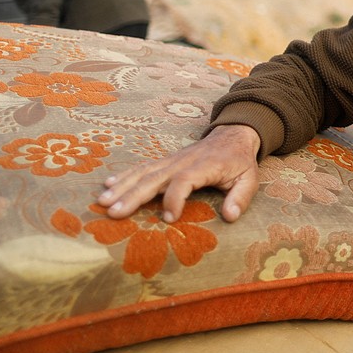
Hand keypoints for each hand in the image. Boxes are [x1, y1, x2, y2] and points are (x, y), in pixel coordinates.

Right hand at [97, 125, 261, 222]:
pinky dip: (125, 175)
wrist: (232, 135)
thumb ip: (240, 198)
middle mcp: (183, 161)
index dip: (175, 199)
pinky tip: (109, 184)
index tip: (169, 218)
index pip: (184, 181)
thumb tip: (230, 217)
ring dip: (123, 187)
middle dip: (133, 195)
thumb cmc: (239, 161)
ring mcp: (172, 160)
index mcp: (204, 166)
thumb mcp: (249, 179)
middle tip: (114, 212)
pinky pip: (143, 167)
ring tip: (103, 202)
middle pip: (155, 177)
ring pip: (144, 172)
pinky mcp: (166, 161)